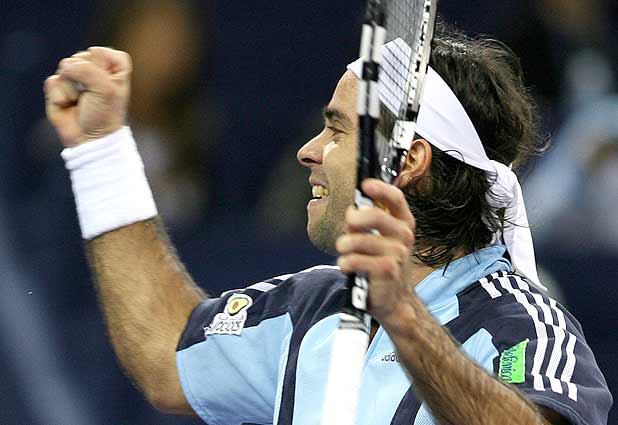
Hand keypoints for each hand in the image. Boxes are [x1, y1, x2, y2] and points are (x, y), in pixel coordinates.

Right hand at [44, 47, 131, 146]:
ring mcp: (75, 75)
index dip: (100, 71)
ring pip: (64, 68)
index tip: (107, 88)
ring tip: (81, 101)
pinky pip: (52, 81)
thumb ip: (87, 70)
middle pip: (79, 57)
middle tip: (92, 97)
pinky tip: (68, 105)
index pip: (99, 52)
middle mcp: (94, 67)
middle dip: (85, 80)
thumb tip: (65, 67)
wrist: (89, 138)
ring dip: (72, 89)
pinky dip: (60, 96)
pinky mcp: (58, 85)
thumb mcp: (106, 90)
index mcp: (113, 65)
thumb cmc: (104, 114)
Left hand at [336, 179, 416, 321]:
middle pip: (375, 215)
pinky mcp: (387, 270)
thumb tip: (352, 209)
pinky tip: (346, 265)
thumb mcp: (379, 239)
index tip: (365, 185)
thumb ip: (367, 223)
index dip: (380, 189)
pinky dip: (345, 262)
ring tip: (343, 250)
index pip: (396, 199)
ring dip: (344, 244)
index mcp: (403, 223)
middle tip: (347, 225)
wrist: (393, 299)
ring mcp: (398, 253)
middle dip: (354, 218)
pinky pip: (357, 259)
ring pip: (360, 239)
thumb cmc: (381, 264)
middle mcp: (404, 236)